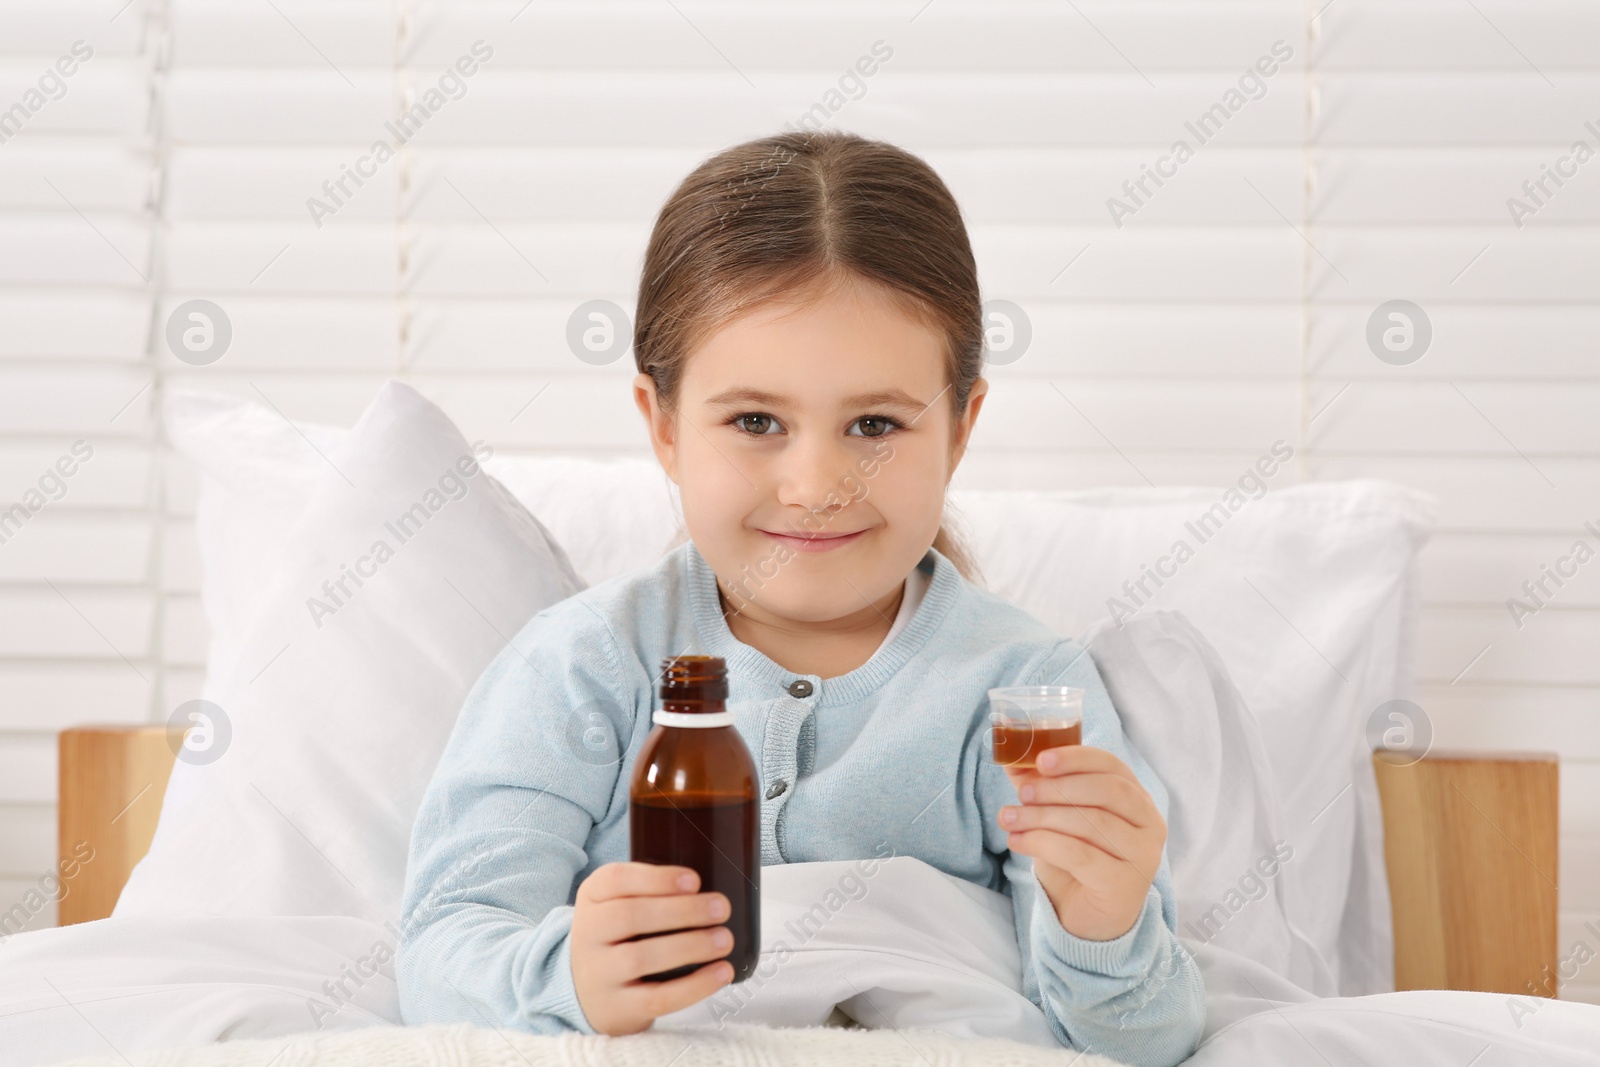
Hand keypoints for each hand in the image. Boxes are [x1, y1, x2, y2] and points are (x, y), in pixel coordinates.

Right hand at [570, 862, 734, 1034]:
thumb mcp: (619, 903)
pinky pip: (657, 998)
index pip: (615, 879)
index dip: (656, 878)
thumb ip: (651, 892)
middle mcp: (588, 933)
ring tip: (724, 939)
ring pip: (641, 957)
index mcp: (593, 897)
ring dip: (690, 946)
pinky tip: (721, 972)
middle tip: (721, 908)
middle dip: (682, 910)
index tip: (695, 880)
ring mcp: (599, 973)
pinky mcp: (618, 1008)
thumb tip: (709, 892)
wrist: (588, 991)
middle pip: (629, 916)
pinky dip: (694, 986)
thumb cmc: (619, 936)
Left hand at [998, 744, 1165, 941]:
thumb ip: (1041, 788)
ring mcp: (1142, 856)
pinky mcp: (1125, 885)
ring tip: (1009, 817)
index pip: (1112, 766)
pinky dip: (1044, 844)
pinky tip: (1017, 841)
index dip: (1077, 757)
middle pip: (1106, 791)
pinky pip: (1081, 855)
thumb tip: (1011, 759)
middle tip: (1022, 793)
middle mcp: (1149, 824)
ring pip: (1093, 822)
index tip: (1041, 759)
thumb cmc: (1075, 862)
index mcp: (1137, 799)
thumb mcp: (1056, 818)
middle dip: (1058, 787)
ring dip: (1044, 816)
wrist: (1086, 920)